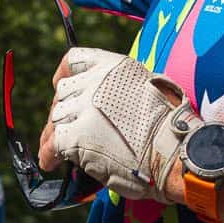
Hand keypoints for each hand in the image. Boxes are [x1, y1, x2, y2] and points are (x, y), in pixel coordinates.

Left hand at [39, 48, 201, 199]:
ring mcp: (83, 108)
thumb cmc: (172, 127)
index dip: (64, 74)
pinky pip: (52, 143)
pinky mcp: (75, 137)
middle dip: (63, 111)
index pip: (75, 60)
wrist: (174, 151)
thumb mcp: (152, 88)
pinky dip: (49, 153)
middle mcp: (95, 82)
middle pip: (63, 93)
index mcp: (114, 67)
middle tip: (65, 128)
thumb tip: (112, 103)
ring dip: (54, 133)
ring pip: (56, 118)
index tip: (59, 84)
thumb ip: (125, 88)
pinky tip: (50, 163)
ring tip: (54, 149)